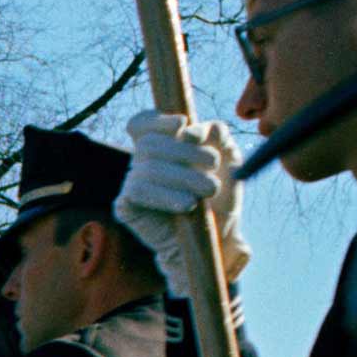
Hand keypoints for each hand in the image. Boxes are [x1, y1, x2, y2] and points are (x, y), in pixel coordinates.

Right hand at [117, 109, 251, 291]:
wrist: (216, 236)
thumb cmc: (220, 196)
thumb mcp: (230, 160)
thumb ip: (217, 135)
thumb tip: (191, 129)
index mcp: (162, 145)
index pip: (142, 123)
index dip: (156, 120)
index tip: (181, 124)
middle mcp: (142, 162)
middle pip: (148, 143)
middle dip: (184, 151)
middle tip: (213, 166)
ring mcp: (132, 184)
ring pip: (147, 167)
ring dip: (183, 177)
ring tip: (208, 191)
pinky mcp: (126, 207)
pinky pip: (136, 191)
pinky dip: (165, 196)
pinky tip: (186, 206)